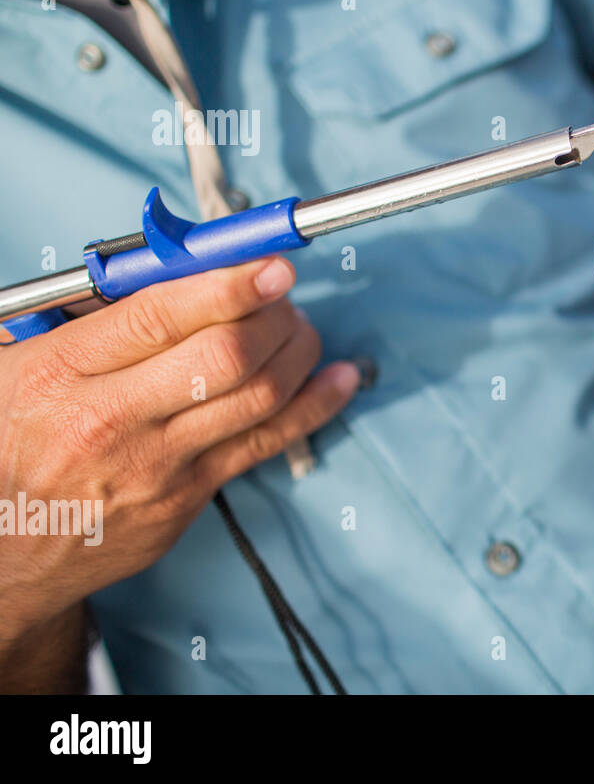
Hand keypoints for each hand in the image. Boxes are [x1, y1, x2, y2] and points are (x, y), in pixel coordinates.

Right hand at [0, 257, 359, 645]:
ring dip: (297, 351)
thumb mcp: (18, 362)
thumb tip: (178, 264)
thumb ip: (91, 312)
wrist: (2, 550)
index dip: (229, 284)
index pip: (159, 315)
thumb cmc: (13, 441)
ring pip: (258, 396)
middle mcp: (110, 419)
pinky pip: (266, 442)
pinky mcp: (188, 497)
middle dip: (272, 315)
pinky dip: (313, 404)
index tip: (271, 264)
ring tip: (299, 328)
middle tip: (282, 295)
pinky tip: (338, 377)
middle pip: (224, 356)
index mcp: (59, 371)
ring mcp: (156, 465)